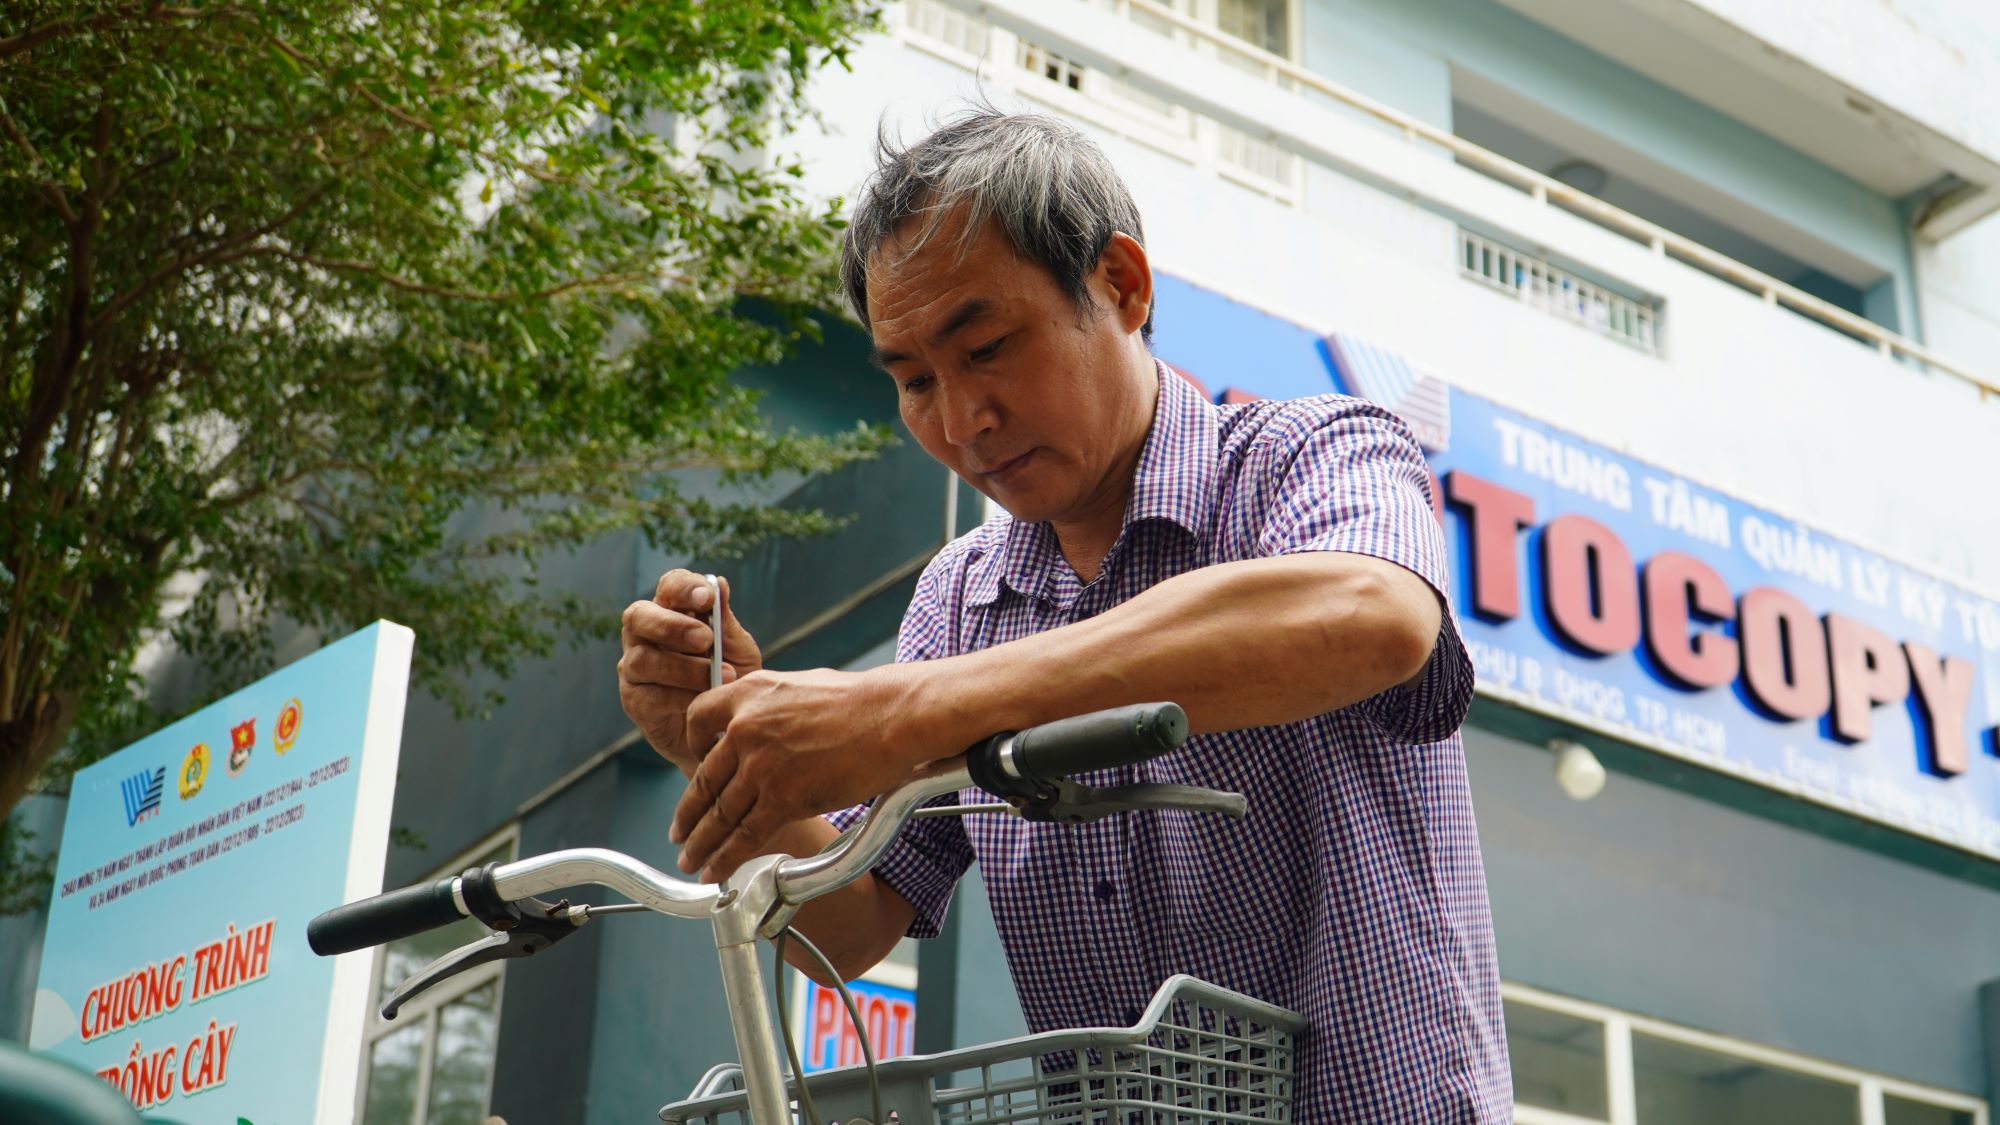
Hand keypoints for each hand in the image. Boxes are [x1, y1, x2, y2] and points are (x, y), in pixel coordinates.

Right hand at [618, 570, 762, 773]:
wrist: (728, 730)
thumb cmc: (732, 681)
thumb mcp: (739, 651)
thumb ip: (725, 623)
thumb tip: (718, 583)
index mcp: (672, 611)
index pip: (669, 586)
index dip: (684, 588)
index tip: (708, 598)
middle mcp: (645, 635)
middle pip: (639, 616)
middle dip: (672, 626)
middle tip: (705, 639)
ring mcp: (635, 667)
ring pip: (643, 659)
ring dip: (684, 668)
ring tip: (721, 677)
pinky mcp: (635, 700)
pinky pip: (651, 695)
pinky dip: (680, 697)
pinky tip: (702, 701)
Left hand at [670, 665, 931, 880]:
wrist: (893, 715)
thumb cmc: (860, 701)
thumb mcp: (800, 686)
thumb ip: (771, 705)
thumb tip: (766, 722)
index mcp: (748, 694)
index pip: (697, 720)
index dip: (692, 749)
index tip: (696, 767)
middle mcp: (746, 728)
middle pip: (704, 780)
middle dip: (688, 815)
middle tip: (679, 834)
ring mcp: (762, 765)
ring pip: (720, 814)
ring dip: (702, 844)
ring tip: (692, 860)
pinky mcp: (784, 797)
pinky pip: (746, 835)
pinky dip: (727, 858)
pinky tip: (716, 871)